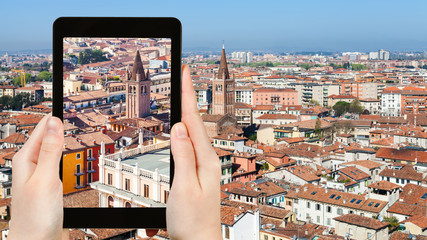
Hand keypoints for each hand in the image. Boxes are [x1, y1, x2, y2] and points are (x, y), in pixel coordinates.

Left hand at [8, 115, 64, 239]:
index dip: (55, 115)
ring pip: (54, 149)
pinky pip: (58, 163)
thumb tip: (55, 122)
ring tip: (70, 124)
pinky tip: (69, 153)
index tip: (65, 98)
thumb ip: (51, 151)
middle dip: (59, 124)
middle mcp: (32, 165)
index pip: (43, 128)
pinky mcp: (50, 184)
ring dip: (63, 138)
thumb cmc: (36, 217)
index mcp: (27, 160)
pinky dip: (66, 154)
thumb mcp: (46, 179)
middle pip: (48, 137)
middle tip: (71, 107)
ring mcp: (41, 175)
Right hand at [167, 65, 220, 239]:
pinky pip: (191, 145)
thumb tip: (179, 127)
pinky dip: (185, 131)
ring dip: (187, 112)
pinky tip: (183, 128)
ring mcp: (204, 166)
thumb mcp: (184, 186)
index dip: (188, 95)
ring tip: (183, 94)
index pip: (194, 120)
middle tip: (184, 76)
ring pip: (193, 133)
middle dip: (189, 97)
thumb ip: (183, 155)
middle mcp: (208, 159)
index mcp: (206, 159)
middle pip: (195, 122)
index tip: (185, 73)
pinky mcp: (198, 172)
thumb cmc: (192, 219)